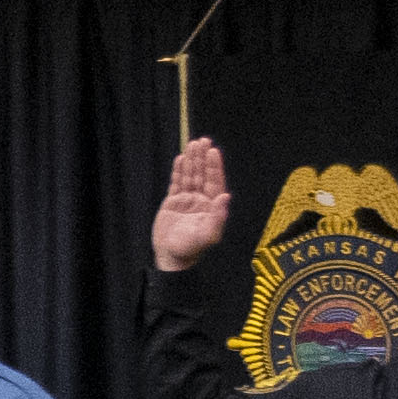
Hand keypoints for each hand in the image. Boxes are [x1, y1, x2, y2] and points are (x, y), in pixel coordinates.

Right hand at [151, 137, 231, 273]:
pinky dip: (179, 171)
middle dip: (202, 157)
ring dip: (191, 160)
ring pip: (190, 175)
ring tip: (192, 144)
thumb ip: (218, 216)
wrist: (172, 258)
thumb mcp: (209, 235)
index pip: (214, 181)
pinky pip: (176, 183)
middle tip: (202, 141)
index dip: (213, 166)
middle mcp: (201, 200)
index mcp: (211, 205)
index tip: (213, 151)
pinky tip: (180, 159)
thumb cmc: (192, 249)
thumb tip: (225, 196)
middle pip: (202, 174)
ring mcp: (186, 200)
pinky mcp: (173, 203)